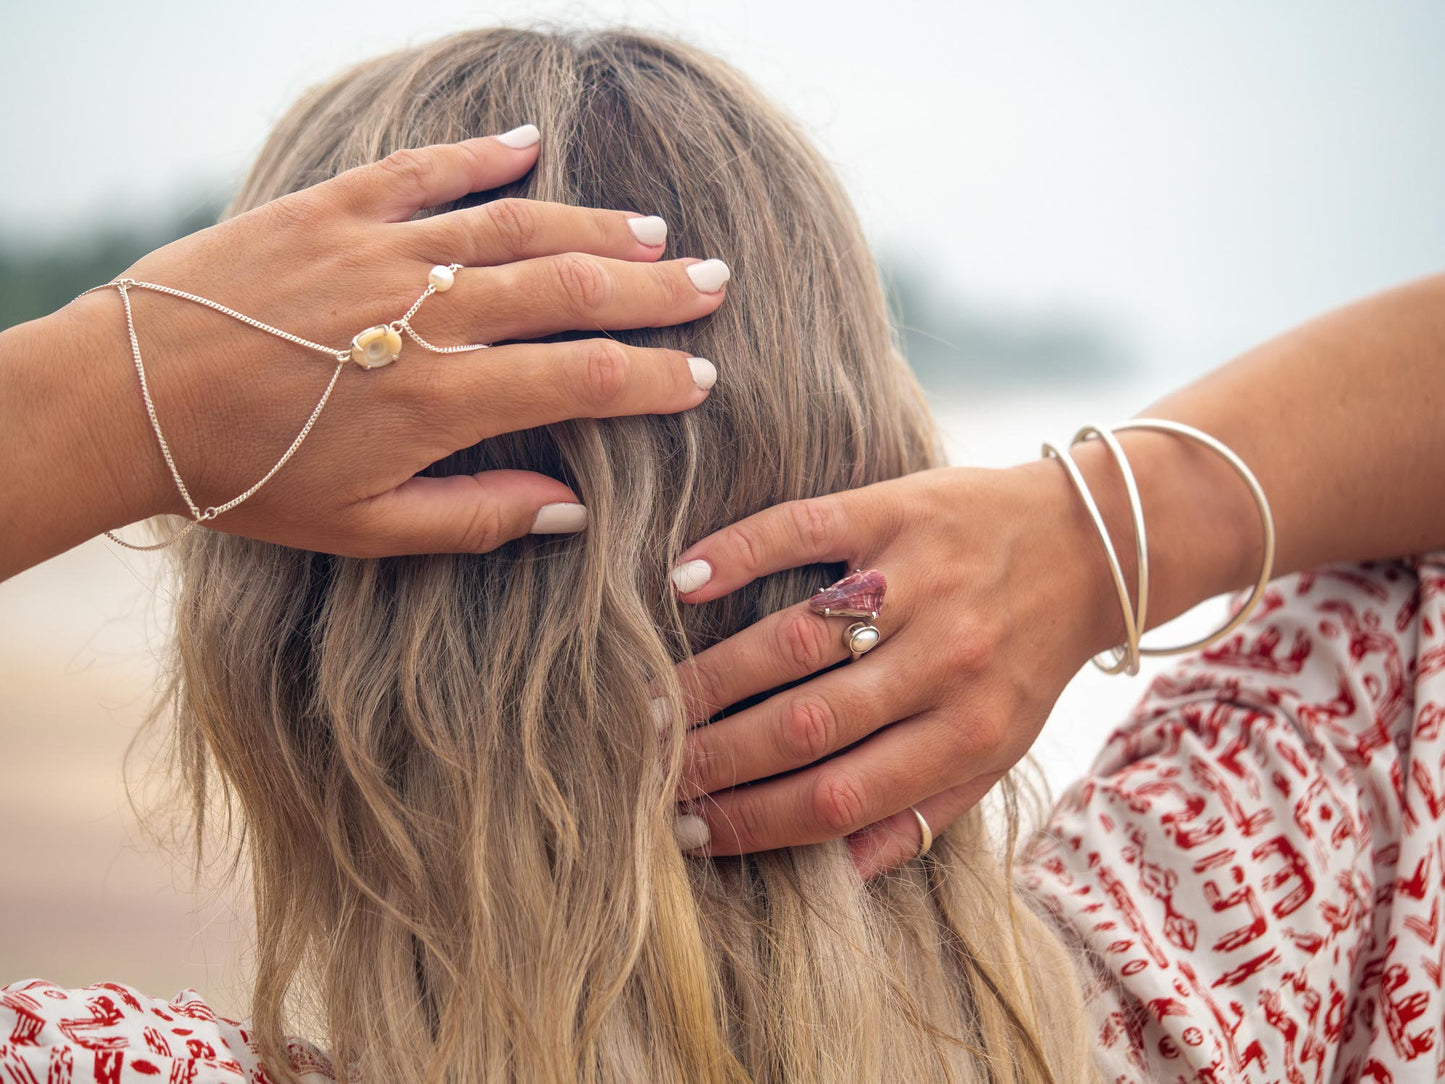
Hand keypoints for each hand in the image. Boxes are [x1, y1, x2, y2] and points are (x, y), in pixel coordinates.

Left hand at [30, 126, 726, 561]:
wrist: (127, 398)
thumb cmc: (245, 476)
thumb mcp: (363, 529)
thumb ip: (476, 517)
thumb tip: (572, 508)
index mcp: (441, 399)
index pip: (585, 379)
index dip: (656, 378)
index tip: (702, 379)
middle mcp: (426, 314)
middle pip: (570, 288)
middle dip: (654, 288)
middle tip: (713, 281)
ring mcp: (381, 250)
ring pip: (515, 224)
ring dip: (594, 224)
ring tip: (654, 229)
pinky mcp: (332, 209)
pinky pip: (425, 170)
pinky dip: (484, 154)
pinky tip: (533, 144)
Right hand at [664, 434, 1250, 878]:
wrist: (1093, 544)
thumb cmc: (1026, 659)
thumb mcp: (998, 751)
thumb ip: (923, 814)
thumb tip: (834, 876)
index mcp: (966, 734)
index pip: (840, 797)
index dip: (753, 821)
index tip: (689, 831)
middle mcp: (945, 662)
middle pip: (808, 725)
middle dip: (716, 757)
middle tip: (651, 769)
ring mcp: (919, 581)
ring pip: (796, 638)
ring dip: (713, 674)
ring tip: (652, 701)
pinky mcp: (897, 510)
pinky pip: (805, 530)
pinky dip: (740, 552)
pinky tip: (684, 580)